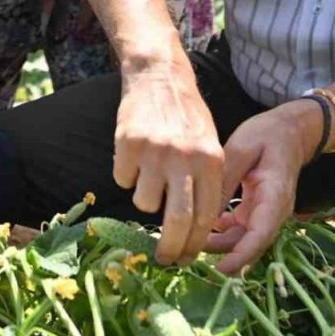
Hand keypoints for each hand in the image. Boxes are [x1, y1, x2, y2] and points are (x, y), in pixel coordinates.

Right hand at [113, 57, 224, 265]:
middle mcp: (185, 157)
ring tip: (148, 174)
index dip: (195, 244)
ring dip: (144, 197)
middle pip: (177, 220)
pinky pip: (123, 179)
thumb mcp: (209, 145)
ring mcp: (155, 150)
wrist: (159, 75)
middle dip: (170, 247)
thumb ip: (206, 182)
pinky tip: (134, 153)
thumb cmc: (186, 116)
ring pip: (144, 202)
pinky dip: (126, 174)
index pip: (206, 216)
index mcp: (211, 160)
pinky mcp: (128, 143)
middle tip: (164, 259)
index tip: (187, 259)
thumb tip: (197, 230)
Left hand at [205, 101, 317, 273]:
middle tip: (191, 253)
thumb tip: (205, 209)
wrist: (290, 130)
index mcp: (275, 195)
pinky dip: (224, 231)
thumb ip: (225, 178)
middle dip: (226, 254)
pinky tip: (204, 224)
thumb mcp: (241, 148)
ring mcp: (267, 212)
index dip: (242, 255)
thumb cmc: (267, 134)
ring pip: (245, 238)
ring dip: (222, 244)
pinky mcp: (258, 209)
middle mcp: (275, 210)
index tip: (221, 269)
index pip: (261, 234)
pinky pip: (241, 228)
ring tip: (192, 240)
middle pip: (252, 243)